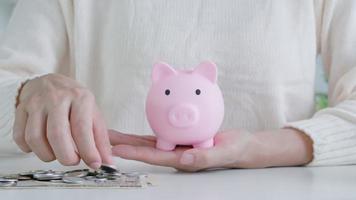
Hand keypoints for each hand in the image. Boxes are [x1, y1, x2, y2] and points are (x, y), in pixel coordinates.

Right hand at [13, 74, 112, 168]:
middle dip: (66, 156)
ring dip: (48, 155)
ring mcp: (37, 103)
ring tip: (58, 154)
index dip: (88, 150)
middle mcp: (57, 98)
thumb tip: (107, 160)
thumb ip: (101, 138)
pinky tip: (41, 147)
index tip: (94, 163)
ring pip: (36, 138)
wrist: (51, 82)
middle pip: (57, 135)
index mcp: (80, 98)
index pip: (82, 128)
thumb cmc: (74, 101)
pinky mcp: (21, 109)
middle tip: (73, 161)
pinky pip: (21, 137)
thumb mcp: (93, 114)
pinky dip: (30, 149)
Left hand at [109, 128, 312, 171]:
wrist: (241, 145)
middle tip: (102, 139)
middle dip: (124, 145)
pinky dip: (147, 127)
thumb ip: (206, 157)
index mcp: (183, 160)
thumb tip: (184, 159)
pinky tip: (139, 121)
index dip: (135, 153)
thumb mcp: (224, 152)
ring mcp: (177, 146)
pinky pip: (161, 131)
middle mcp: (176, 154)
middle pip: (145, 149)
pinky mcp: (180, 138)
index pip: (155, 156)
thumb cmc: (235, 150)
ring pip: (149, 141)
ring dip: (130, 137)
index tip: (116, 149)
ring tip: (111, 132)